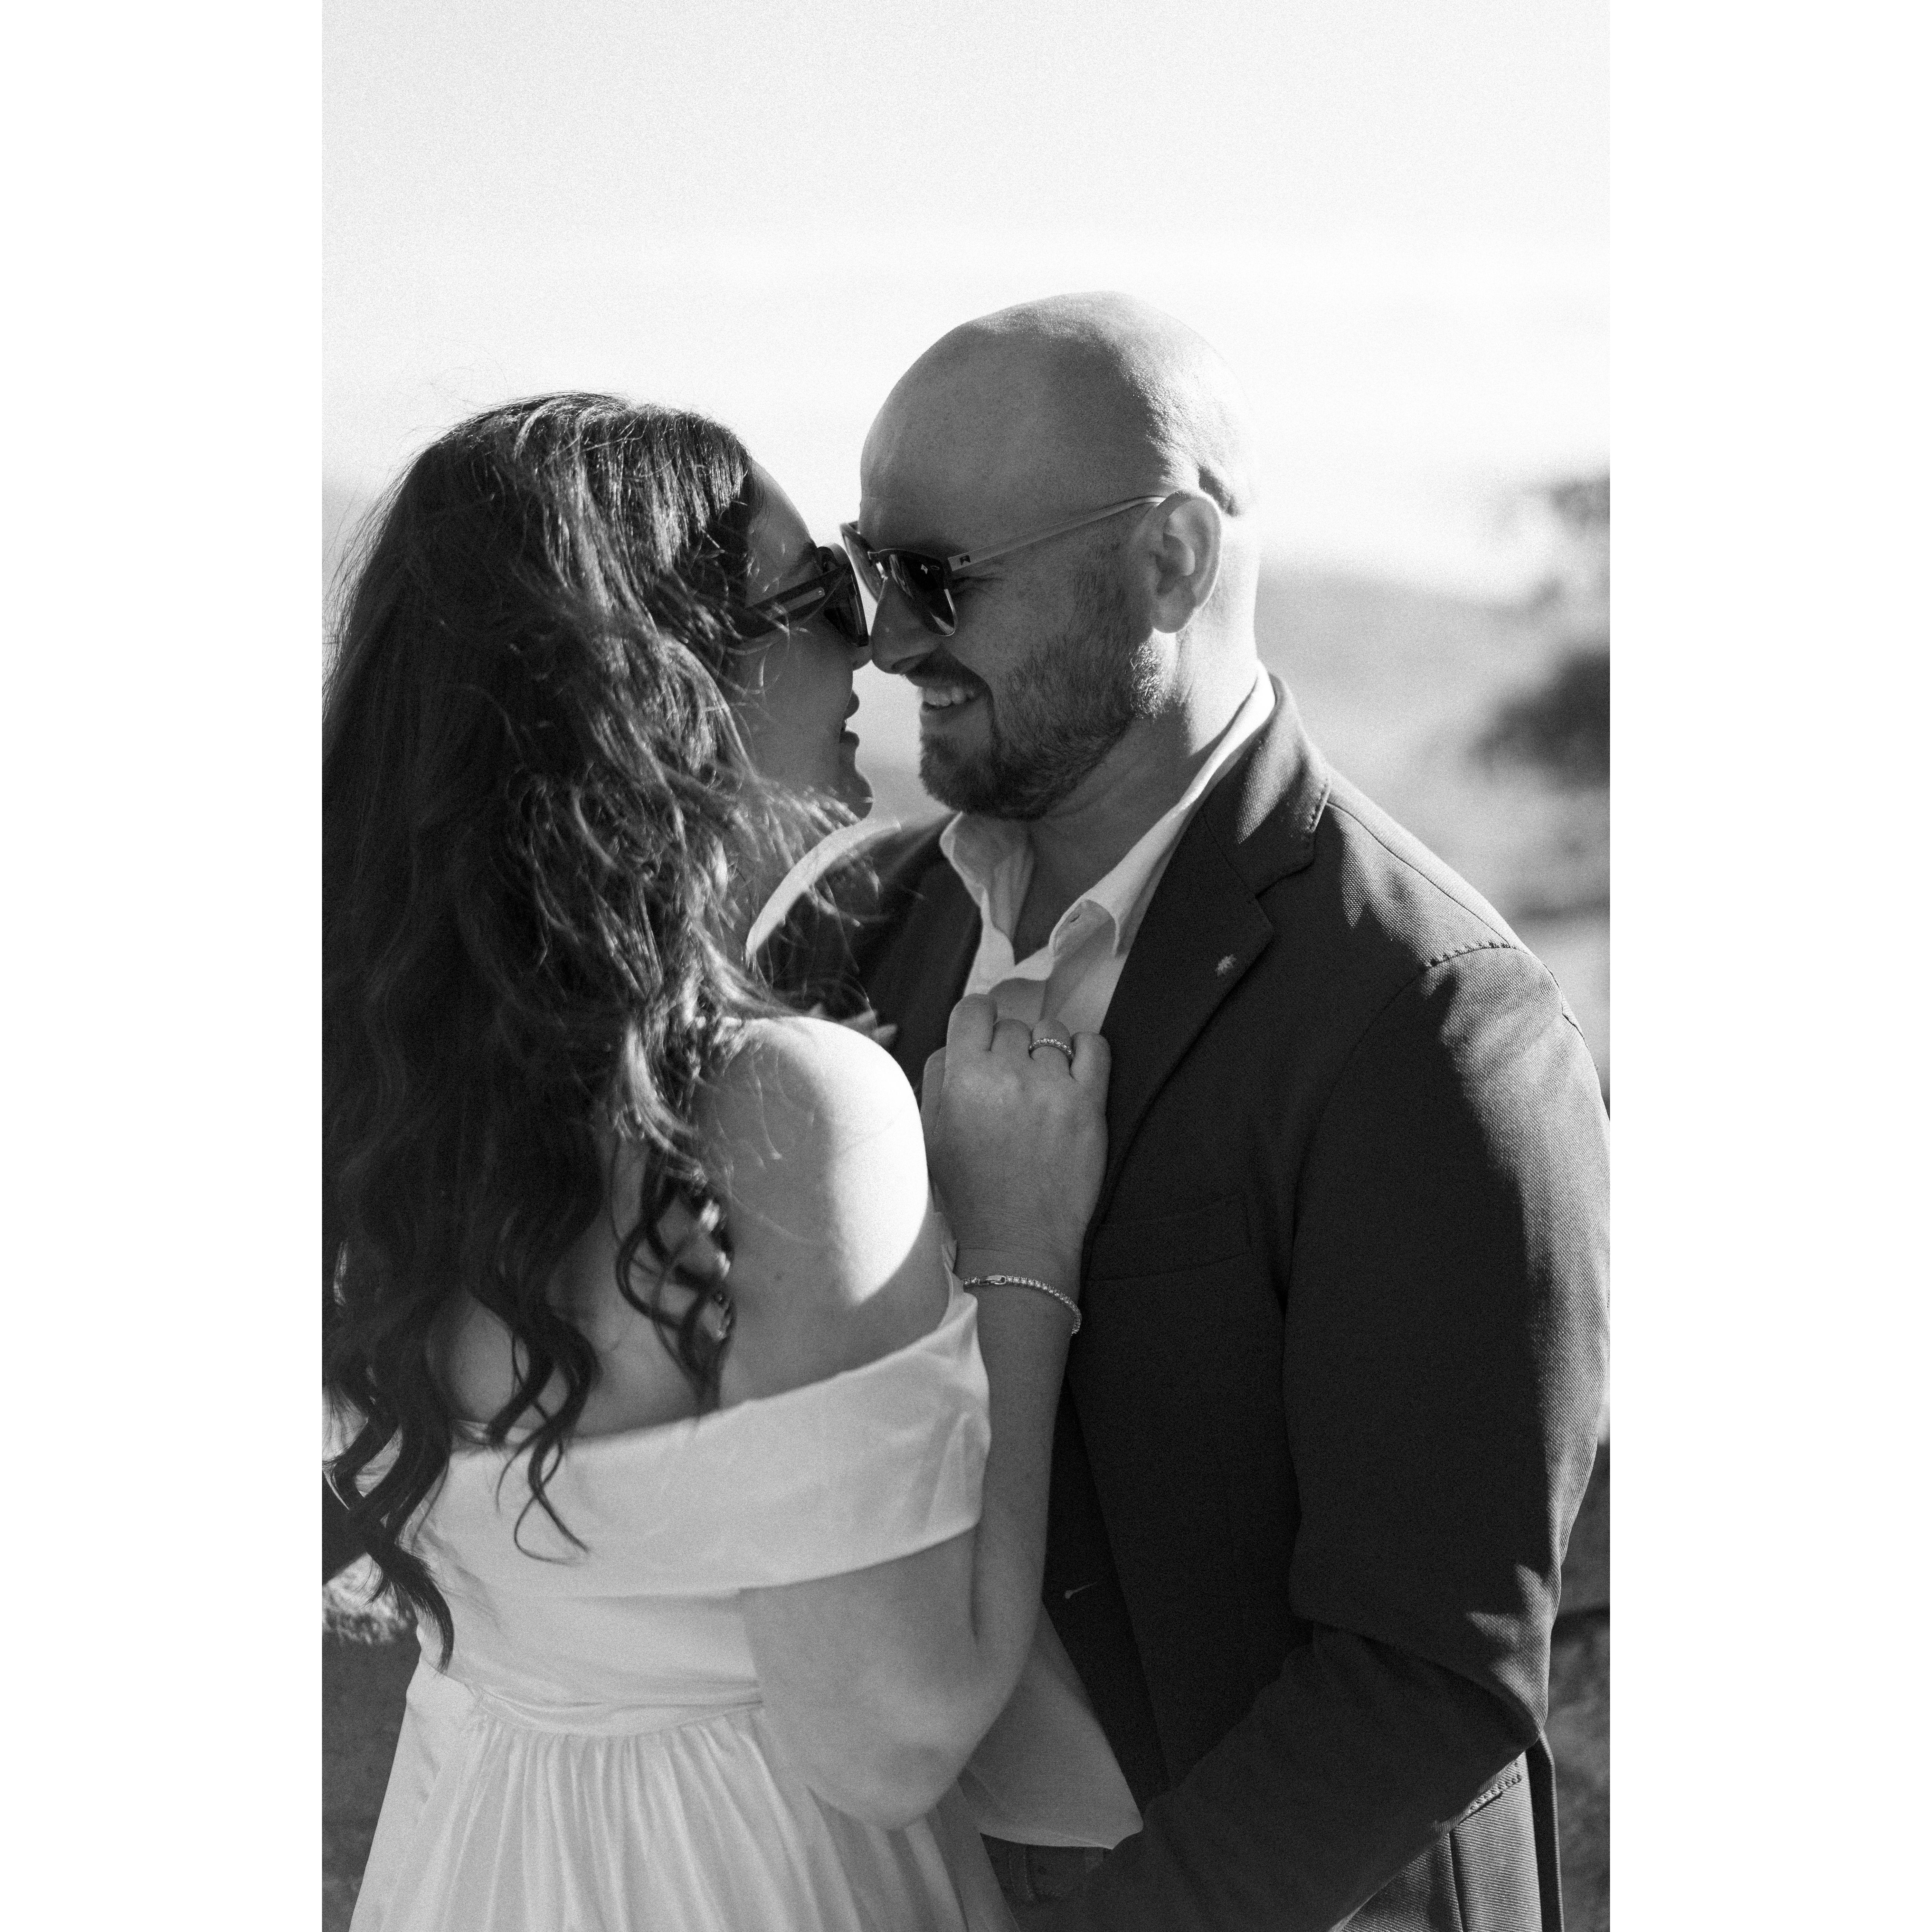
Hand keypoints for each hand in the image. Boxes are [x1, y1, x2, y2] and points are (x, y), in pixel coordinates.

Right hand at [920, 996, 1108, 1294]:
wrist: (1018, 1242)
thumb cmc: (970, 1191)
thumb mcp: (930, 1135)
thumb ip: (937, 1080)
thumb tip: (957, 1044)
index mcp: (963, 1079)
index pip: (972, 1010)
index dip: (977, 1021)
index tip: (983, 1038)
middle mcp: (1008, 1075)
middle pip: (1012, 1026)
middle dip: (1008, 1049)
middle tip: (1008, 1086)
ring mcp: (1052, 1088)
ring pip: (1051, 1033)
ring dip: (1044, 1053)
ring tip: (1039, 1087)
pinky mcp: (1089, 1105)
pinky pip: (1095, 1047)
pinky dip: (1085, 1051)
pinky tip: (1073, 1073)